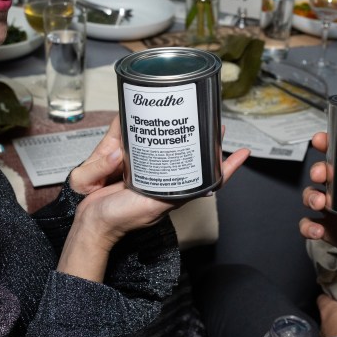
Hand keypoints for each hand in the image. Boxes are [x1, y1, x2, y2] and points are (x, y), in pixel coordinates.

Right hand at [59, 120, 249, 280]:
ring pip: (169, 149)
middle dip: (204, 140)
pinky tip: (149, 122)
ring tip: (188, 114)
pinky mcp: (131, 166)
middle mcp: (165, 181)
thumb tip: (193, 181)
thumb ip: (168, 193)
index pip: (208, 178)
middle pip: (191, 157)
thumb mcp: (152, 206)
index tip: (242, 152)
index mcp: (175, 192)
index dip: (227, 166)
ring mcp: (148, 172)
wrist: (94, 221)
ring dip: (178, 132)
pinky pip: (143, 146)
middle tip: (213, 121)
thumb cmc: (121, 218)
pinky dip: (148, 134)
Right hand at [298, 131, 336, 267]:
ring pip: (311, 196)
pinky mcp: (329, 230)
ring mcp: (332, 209)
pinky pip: (309, 225)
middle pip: (320, 172)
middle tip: (323, 174)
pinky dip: (308, 227)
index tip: (322, 140)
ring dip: (310, 197)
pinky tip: (318, 231)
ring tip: (321, 203)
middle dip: (317, 169)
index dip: (326, 143)